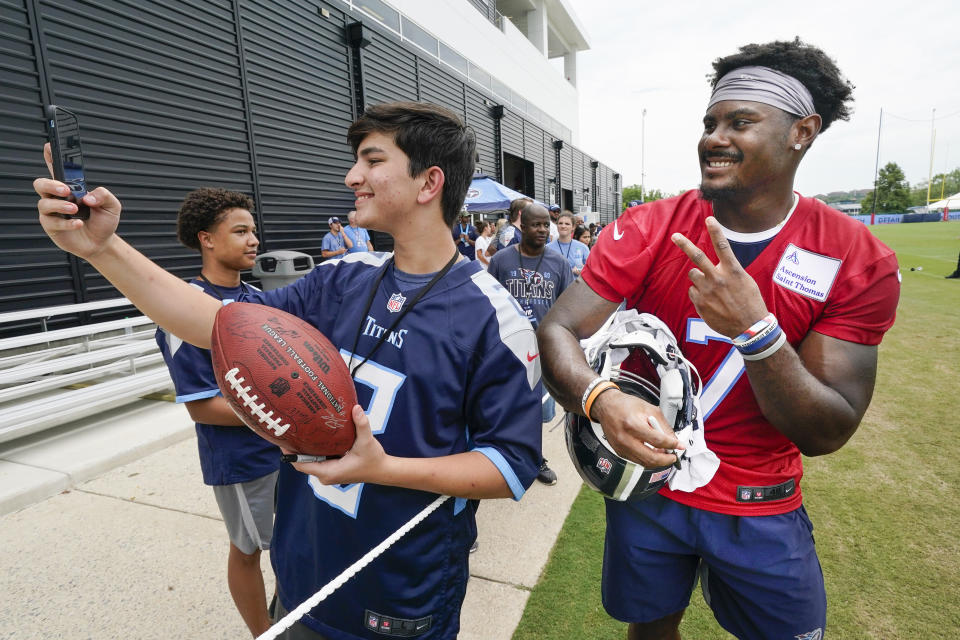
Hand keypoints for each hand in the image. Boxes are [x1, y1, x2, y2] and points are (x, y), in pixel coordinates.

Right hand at [34, 143, 120, 259]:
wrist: (102, 243)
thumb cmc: (104, 221)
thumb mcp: (112, 205)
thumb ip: (104, 195)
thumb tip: (88, 196)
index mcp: (71, 187)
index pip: (57, 169)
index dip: (50, 156)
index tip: (49, 146)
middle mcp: (58, 197)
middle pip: (40, 184)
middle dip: (51, 184)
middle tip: (66, 190)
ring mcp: (52, 212)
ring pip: (43, 203)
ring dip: (60, 205)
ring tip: (75, 209)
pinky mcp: (51, 226)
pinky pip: (52, 222)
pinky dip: (67, 223)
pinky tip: (79, 223)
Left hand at [289, 405, 386, 484]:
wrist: (383, 470)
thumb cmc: (373, 459)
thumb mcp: (367, 441)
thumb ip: (361, 424)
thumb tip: (356, 408)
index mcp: (329, 472)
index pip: (300, 464)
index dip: (289, 453)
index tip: (281, 439)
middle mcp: (325, 475)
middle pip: (301, 462)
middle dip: (293, 448)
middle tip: (287, 428)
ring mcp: (328, 472)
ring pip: (308, 461)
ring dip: (302, 448)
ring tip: (296, 430)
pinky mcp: (332, 469)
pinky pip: (316, 459)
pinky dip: (312, 450)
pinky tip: (310, 436)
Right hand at [591, 389, 682, 468]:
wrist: (606, 406)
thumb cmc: (625, 405)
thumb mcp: (649, 409)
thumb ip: (662, 425)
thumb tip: (673, 439)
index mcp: (632, 424)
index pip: (657, 440)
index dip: (671, 445)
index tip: (679, 446)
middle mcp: (625, 438)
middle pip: (650, 457)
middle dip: (666, 460)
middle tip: (673, 456)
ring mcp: (621, 447)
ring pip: (644, 462)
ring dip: (657, 461)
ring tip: (664, 454)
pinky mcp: (619, 451)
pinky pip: (637, 460)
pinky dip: (648, 459)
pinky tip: (653, 453)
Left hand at [671, 216, 767, 337]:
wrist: (748, 327)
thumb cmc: (750, 302)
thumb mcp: (745, 281)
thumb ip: (729, 270)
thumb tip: (716, 265)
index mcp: (733, 271)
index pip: (722, 246)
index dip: (715, 230)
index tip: (709, 218)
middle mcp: (718, 278)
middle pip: (697, 257)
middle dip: (684, 244)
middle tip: (674, 236)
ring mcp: (707, 291)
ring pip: (693, 275)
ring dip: (699, 277)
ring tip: (711, 288)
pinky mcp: (700, 303)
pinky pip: (693, 291)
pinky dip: (699, 293)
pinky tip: (711, 302)